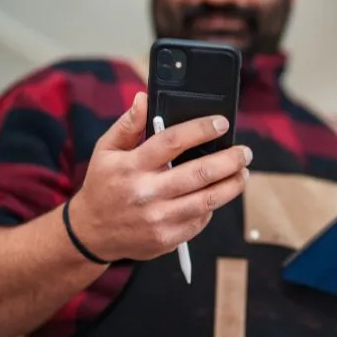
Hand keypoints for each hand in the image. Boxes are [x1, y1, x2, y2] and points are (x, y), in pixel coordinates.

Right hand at [68, 92, 252, 261]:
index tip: (222, 124)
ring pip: (207, 200)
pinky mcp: (167, 239)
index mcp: (132, 166)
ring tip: (243, 173)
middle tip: (244, 152)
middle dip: (230, 160)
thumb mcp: (105, 150)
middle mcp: (147, 192)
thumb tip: (144, 98)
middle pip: (200, 173)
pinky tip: (218, 195)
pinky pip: (200, 220)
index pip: (173, 141)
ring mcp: (158, 219)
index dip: (201, 130)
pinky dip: (213, 206)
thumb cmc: (103, 185)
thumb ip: (128, 124)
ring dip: (232, 185)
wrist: (91, 233)